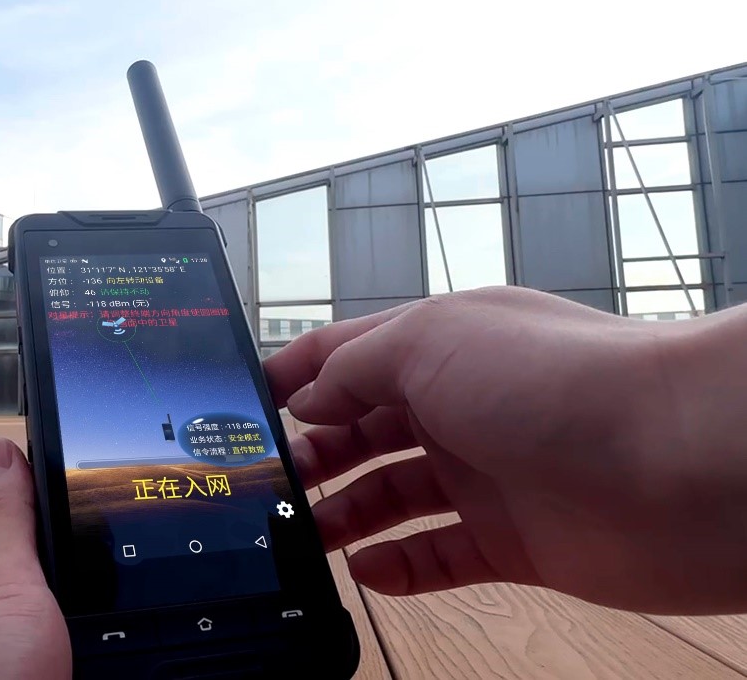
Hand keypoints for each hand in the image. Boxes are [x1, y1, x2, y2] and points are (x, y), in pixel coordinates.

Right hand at [266, 286, 746, 613]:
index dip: (293, 378)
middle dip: (311, 454)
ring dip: (343, 515)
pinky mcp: (513, 540)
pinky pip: (440, 557)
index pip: (348, 355)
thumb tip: (309, 398)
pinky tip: (367, 572)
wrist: (674, 463)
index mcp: (441, 345)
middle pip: (364, 432)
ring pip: (393, 497)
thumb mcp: (432, 340)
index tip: (239, 410)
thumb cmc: (553, 381)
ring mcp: (487, 474)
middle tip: (263, 486)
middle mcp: (460, 405)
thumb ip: (357, 368)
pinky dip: (400, 566)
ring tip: (297, 537)